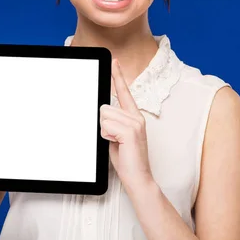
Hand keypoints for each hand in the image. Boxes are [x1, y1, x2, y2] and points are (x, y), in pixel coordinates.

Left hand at [100, 59, 153, 189]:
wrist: (138, 178)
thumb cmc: (126, 159)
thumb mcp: (116, 136)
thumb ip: (111, 122)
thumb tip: (101, 111)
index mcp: (133, 116)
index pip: (124, 91)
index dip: (118, 75)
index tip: (114, 61)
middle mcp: (136, 117)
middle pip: (104, 107)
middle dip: (102, 125)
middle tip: (113, 140)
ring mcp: (135, 123)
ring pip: (104, 116)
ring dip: (104, 132)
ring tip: (116, 143)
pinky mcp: (131, 131)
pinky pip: (106, 125)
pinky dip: (107, 136)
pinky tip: (117, 144)